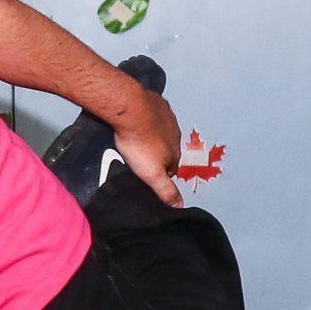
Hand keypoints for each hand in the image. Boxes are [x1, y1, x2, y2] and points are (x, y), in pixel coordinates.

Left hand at [112, 88, 183, 206]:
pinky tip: (136, 119)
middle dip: (156, 153)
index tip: (146, 174)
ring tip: (135, 138)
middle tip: (138, 156)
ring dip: (153, 135)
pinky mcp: (158, 103)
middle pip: (167, 149)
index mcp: (175, 153)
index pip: (171, 168)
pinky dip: (148, 117)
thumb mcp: (151, 174)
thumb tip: (180, 206)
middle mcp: (176, 135)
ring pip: (162, 131)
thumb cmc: (139, 143)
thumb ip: (165, 190)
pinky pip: (156, 112)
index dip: (160, 173)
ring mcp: (168, 117)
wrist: (130, 109)